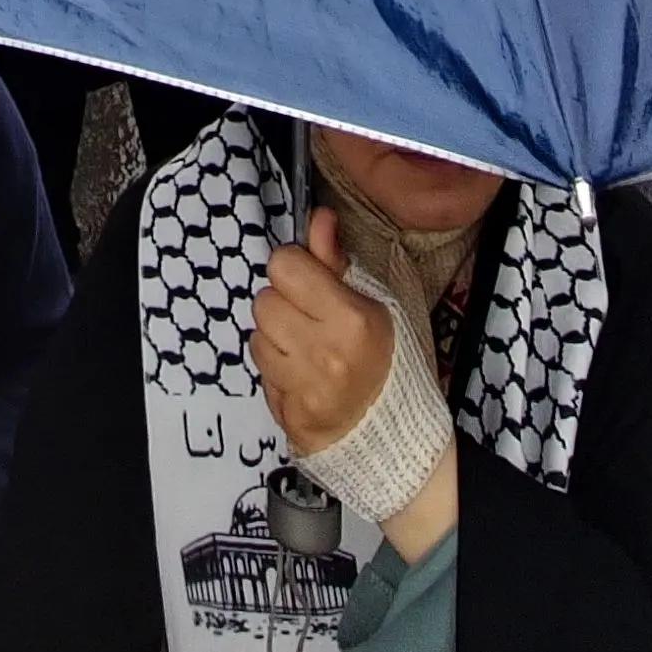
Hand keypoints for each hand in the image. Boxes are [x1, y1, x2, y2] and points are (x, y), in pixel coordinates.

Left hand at [251, 208, 403, 454]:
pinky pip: (261, 374)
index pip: (284, 266)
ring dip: (275, 339)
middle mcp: (325, 354)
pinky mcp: (290, 416)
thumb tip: (318, 217)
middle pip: (263, 301)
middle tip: (310, 320)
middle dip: (282, 305)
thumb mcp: (374, 304)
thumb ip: (334, 261)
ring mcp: (305, 389)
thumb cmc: (388, 359)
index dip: (294, 269)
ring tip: (306, 349)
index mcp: (351, 319)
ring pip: (256, 337)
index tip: (310, 282)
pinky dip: (276, 371)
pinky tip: (302, 376)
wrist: (396, 434)